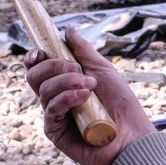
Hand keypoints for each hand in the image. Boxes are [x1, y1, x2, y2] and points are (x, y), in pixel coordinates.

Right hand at [24, 28, 155, 164]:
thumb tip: (68, 31)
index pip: (38, 67)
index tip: (42, 51)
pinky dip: (66, 98)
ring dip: (67, 82)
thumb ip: (84, 51)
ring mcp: (54, 115)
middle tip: (78, 69)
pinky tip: (83, 96)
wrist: (132, 134)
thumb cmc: (121, 104)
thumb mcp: (104, 70)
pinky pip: (51, 109)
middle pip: (34, 76)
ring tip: (90, 86)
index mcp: (63, 82)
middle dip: (54, 66)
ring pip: (43, 90)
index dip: (35, 57)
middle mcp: (55, 98)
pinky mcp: (55, 131)